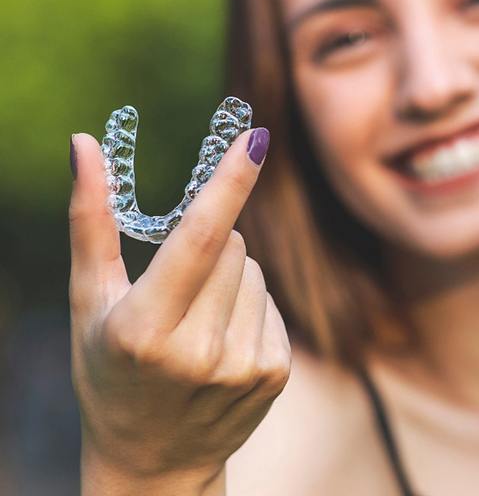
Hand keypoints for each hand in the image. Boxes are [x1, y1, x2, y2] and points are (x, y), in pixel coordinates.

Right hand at [68, 127, 289, 490]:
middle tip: (177, 289)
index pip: (198, 238)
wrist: (152, 462)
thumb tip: (84, 144)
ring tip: (197, 323)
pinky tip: (222, 343)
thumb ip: (91, 220)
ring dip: (230, 278)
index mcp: (144, 329)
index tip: (256, 137)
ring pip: (254, 270)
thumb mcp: (88, 302)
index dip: (229, 182)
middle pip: (232, 244)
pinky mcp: (274, 374)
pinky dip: (249, 308)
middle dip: (209, 244)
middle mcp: (198, 351)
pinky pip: (271, 301)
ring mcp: (242, 366)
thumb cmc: (108, 370)